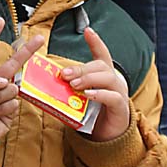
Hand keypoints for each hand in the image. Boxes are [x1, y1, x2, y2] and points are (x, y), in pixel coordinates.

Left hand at [60, 27, 130, 141]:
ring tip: (73, 85)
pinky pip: (112, 97)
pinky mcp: (120, 107)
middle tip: (64, 74)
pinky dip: (99, 94)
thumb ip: (68, 89)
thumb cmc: (92, 113)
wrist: (107, 136)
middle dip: (81, 68)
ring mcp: (119, 93)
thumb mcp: (78, 98)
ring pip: (107, 78)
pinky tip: (88, 95)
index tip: (87, 30)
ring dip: (88, 79)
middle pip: (100, 66)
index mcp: (103, 75)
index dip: (95, 42)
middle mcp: (113, 80)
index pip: (101, 54)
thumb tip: (46, 83)